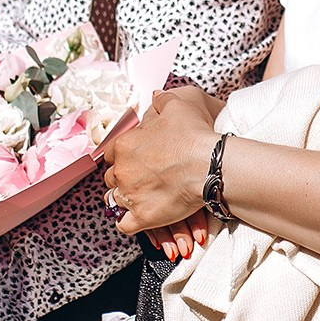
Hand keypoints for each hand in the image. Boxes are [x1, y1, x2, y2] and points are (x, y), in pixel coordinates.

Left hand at [103, 85, 222, 237]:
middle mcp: (122, 171)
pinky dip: (129, 222)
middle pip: (112, 177)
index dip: (122, 156)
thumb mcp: (177, 106)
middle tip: (142, 179)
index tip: (135, 159)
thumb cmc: (193, 135)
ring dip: (125, 199)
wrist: (209, 164)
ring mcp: (130, 195)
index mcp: (125, 145)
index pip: (111, 153)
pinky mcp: (142, 217)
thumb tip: (156, 95)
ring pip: (115, 200)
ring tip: (141, 198)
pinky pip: (124, 225)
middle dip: (124, 178)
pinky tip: (138, 218)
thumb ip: (162, 100)